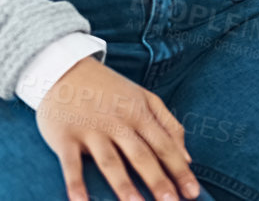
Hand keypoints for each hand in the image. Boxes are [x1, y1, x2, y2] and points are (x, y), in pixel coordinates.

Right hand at [37, 59, 199, 200]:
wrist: (65, 69)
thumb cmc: (110, 89)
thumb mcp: (145, 98)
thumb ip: (168, 124)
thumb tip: (187, 157)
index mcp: (140, 114)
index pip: (165, 146)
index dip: (180, 170)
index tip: (193, 192)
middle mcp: (119, 123)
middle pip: (142, 156)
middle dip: (158, 181)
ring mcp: (92, 130)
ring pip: (111, 162)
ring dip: (124, 186)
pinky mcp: (66, 138)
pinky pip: (71, 164)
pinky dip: (76, 184)